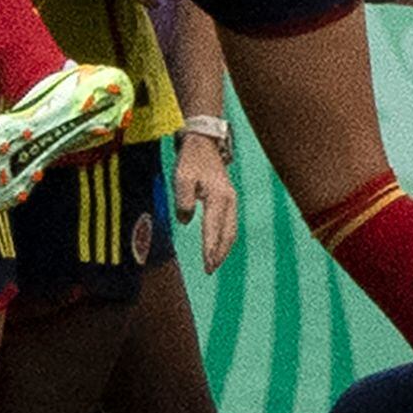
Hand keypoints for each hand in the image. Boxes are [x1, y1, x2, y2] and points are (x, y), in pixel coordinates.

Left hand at [175, 134, 238, 269]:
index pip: (213, 229)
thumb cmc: (191, 160)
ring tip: (214, 262)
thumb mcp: (181, 177)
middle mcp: (229, 201)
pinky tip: (219, 246)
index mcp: (218, 197)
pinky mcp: (228, 199)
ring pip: (231, 230)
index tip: (206, 264)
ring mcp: (231, 200)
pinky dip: (225, 237)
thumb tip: (186, 220)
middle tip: (209, 270)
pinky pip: (230, 224)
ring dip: (224, 248)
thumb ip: (183, 200)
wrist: (204, 143)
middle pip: (227, 234)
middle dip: (219, 253)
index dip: (209, 248)